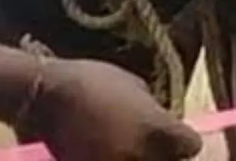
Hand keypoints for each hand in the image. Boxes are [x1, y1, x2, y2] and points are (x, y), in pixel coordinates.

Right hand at [29, 58, 200, 159]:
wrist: (44, 96)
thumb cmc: (92, 82)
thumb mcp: (134, 87)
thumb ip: (153, 111)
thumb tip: (163, 122)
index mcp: (156, 128)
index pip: (191, 145)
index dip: (185, 141)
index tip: (178, 136)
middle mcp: (140, 153)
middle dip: (165, 156)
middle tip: (152, 147)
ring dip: (138, 157)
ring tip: (126, 148)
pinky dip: (110, 158)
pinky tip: (104, 151)